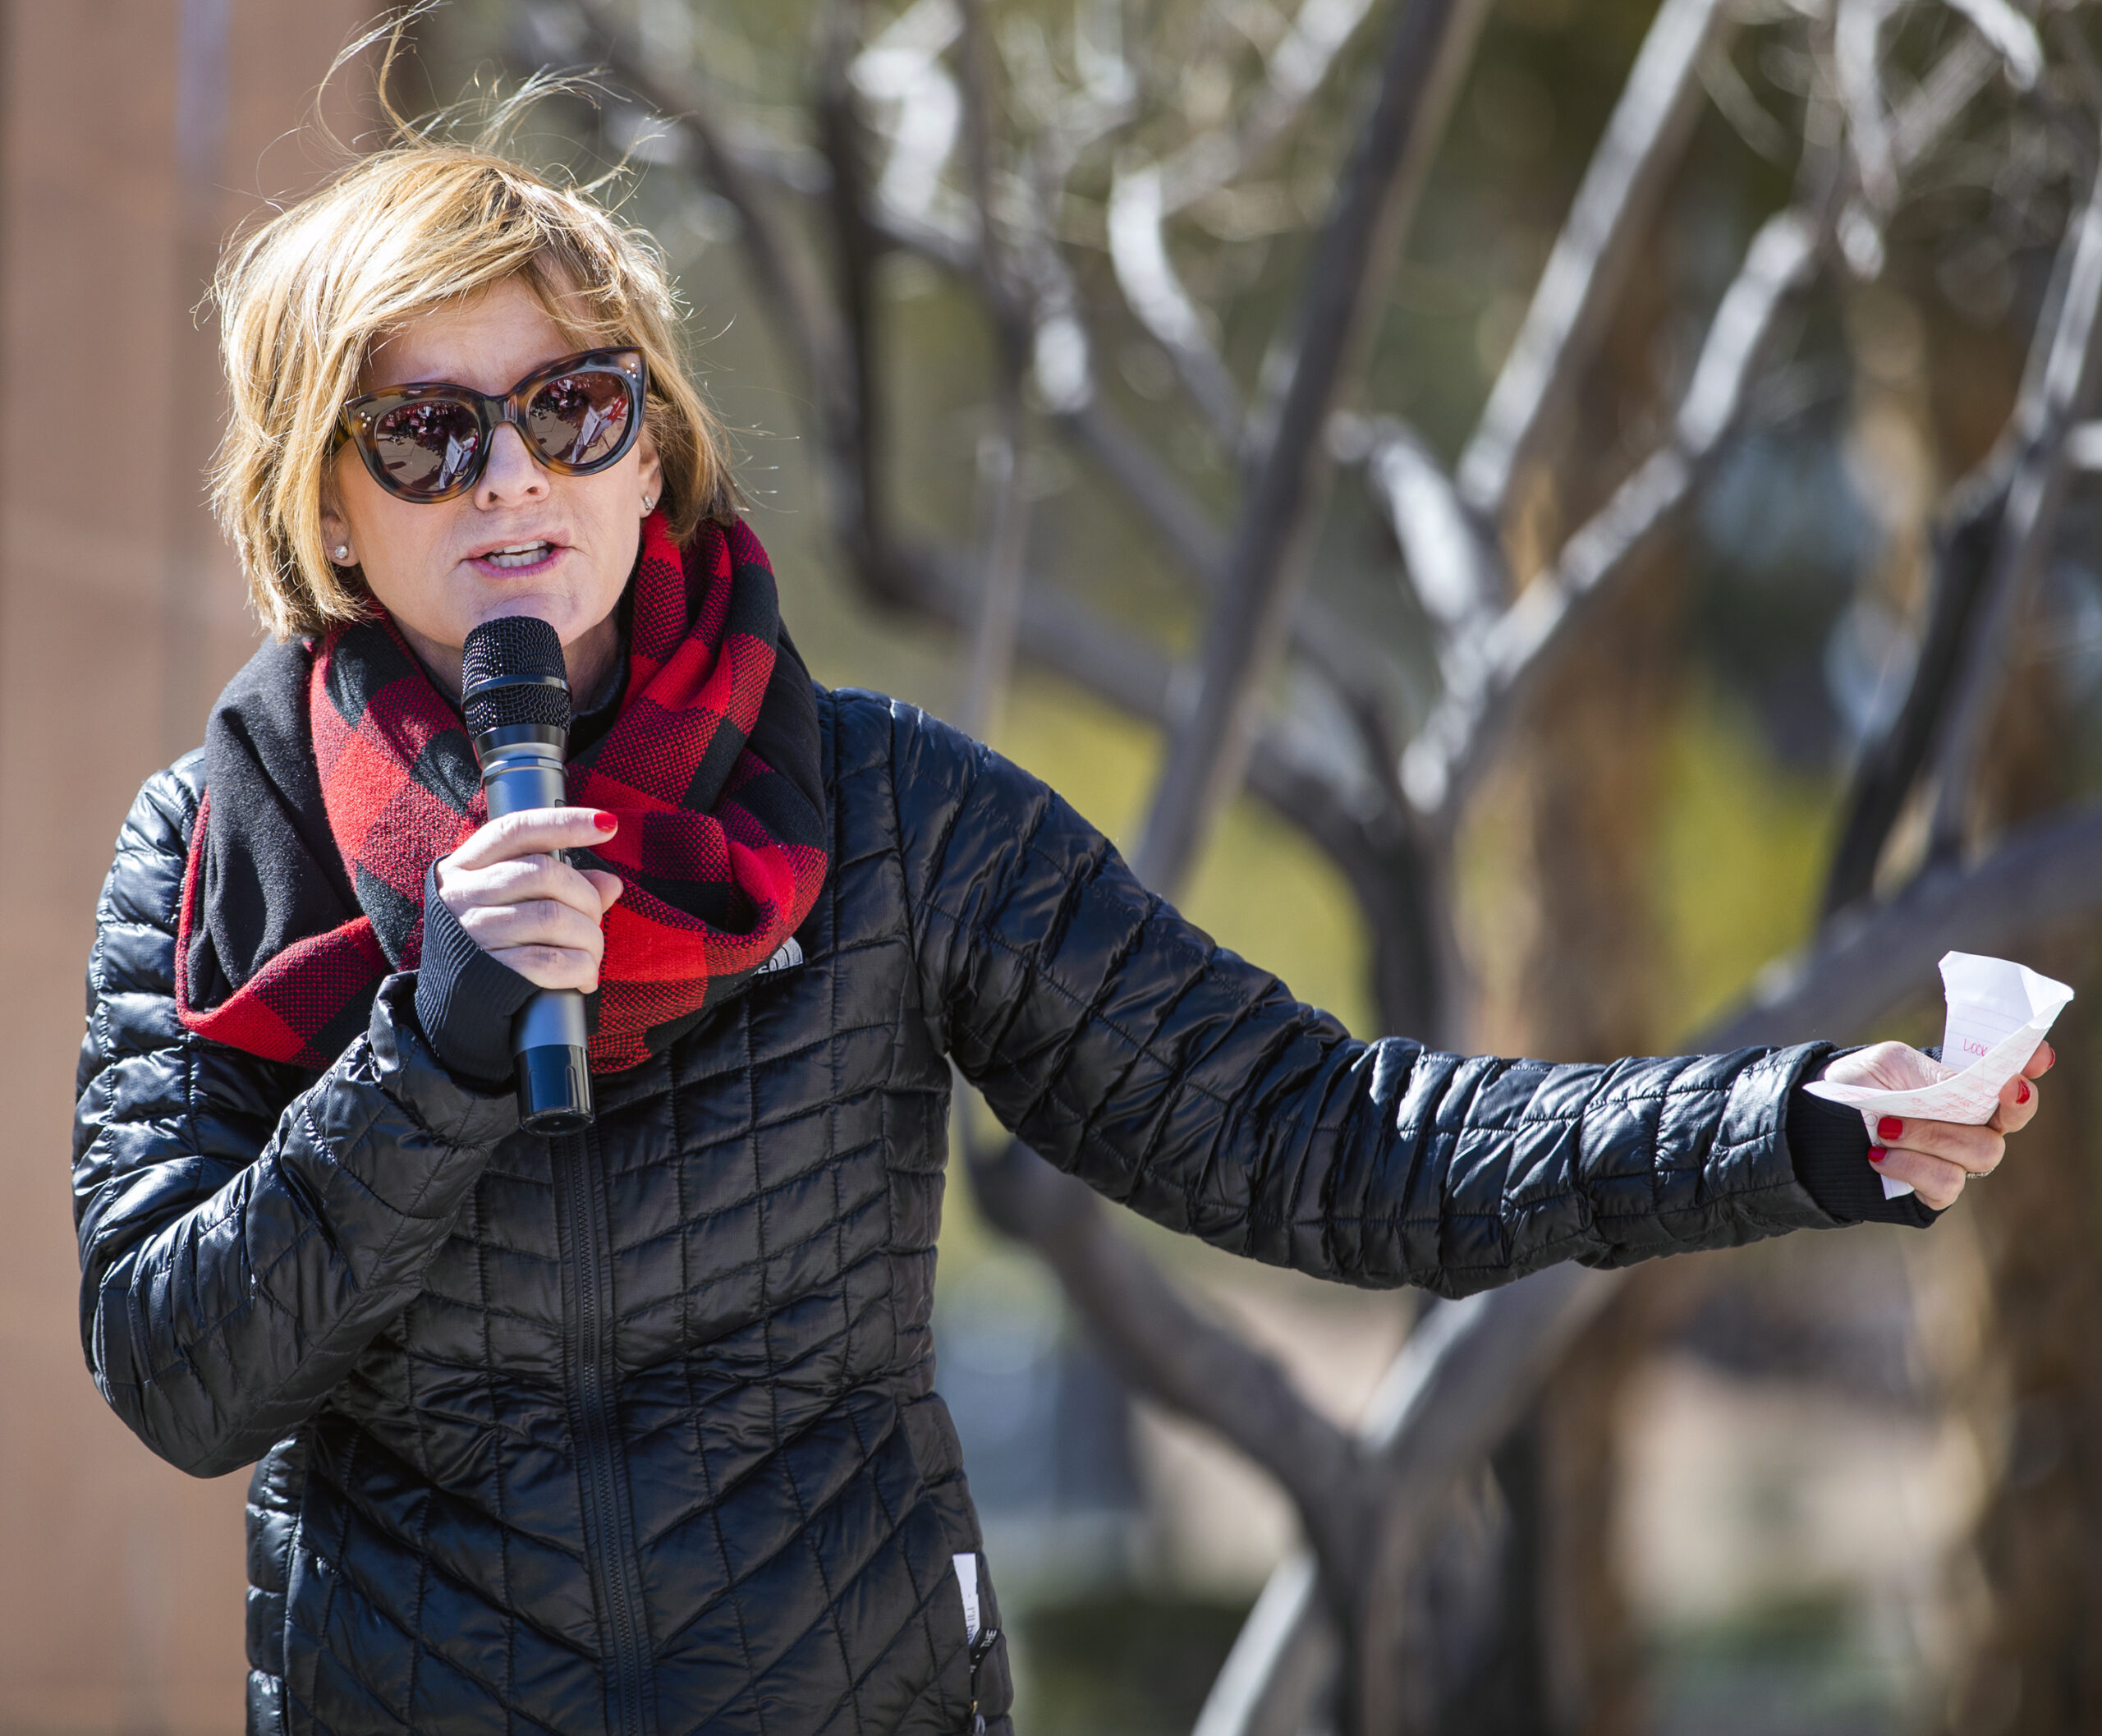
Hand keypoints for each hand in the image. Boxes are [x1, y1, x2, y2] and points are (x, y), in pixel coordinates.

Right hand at [435, 808, 623, 991]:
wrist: (452, 1005)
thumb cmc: (492, 944)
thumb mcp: (515, 904)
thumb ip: (563, 887)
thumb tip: (611, 883)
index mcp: (468, 866)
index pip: (517, 830)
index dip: (563, 822)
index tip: (607, 824)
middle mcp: (463, 893)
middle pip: (544, 873)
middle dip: (586, 898)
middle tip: (595, 922)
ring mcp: (472, 931)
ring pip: (552, 917)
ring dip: (589, 938)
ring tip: (592, 954)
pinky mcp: (486, 972)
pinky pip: (549, 962)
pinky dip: (579, 968)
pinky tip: (585, 976)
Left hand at [1816, 1039, 2055, 1209]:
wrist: (1805, 1127)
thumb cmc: (1851, 1086)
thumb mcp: (1887, 1064)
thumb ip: (1932, 1074)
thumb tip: (1968, 1088)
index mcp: (1962, 1085)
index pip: (2012, 1078)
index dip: (2031, 1067)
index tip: (2036, 1058)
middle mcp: (1967, 1123)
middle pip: (2010, 1122)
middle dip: (1994, 1108)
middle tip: (1965, 1096)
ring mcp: (1953, 1158)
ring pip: (1981, 1154)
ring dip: (1933, 1136)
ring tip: (1886, 1127)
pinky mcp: (1932, 1190)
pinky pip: (1946, 1183)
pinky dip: (1911, 1165)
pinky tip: (1878, 1153)